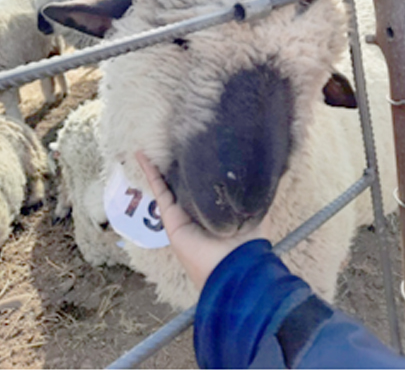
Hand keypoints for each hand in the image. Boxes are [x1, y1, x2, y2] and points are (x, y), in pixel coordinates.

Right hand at [136, 151, 271, 290]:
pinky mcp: (170, 217)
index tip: (198, 140)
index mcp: (217, 205)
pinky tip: (142, 154)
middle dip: (177, 159)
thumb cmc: (248, 242)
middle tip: (172, 136)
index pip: (204, 179)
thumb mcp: (257, 211)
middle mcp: (197, 207)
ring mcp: (181, 212)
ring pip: (167, 181)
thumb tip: (263, 169)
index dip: (200, 161)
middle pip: (183, 178)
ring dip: (159, 162)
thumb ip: (256, 193)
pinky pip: (158, 189)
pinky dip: (149, 171)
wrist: (233, 267)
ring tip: (152, 140)